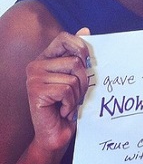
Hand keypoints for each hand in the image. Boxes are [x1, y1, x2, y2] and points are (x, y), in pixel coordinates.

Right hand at [26, 28, 90, 153]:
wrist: (57, 133)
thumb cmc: (68, 103)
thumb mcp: (77, 76)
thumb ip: (79, 54)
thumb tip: (86, 30)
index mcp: (46, 58)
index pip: (64, 38)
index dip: (80, 46)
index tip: (87, 61)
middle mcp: (36, 65)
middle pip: (75, 60)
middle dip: (84, 80)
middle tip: (76, 93)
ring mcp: (34, 78)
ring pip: (73, 77)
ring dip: (77, 94)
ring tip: (68, 103)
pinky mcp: (35, 91)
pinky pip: (67, 90)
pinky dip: (71, 103)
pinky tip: (62, 110)